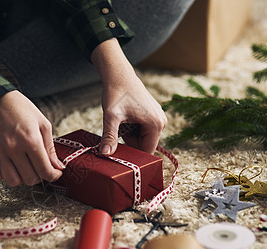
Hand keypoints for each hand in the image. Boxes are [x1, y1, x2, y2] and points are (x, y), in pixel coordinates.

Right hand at [0, 90, 63, 186]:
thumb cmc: (22, 110)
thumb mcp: (43, 124)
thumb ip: (50, 148)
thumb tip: (58, 168)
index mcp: (31, 139)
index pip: (45, 170)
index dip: (53, 176)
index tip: (54, 173)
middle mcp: (13, 146)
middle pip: (30, 179)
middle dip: (38, 176)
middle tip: (37, 167)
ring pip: (12, 181)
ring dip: (20, 177)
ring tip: (22, 166)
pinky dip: (1, 176)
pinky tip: (6, 167)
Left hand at [91, 38, 166, 154]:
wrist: (118, 74)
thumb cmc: (116, 93)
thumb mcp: (111, 116)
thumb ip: (109, 136)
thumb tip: (105, 154)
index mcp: (156, 124)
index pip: (146, 152)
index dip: (132, 155)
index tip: (117, 153)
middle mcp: (161, 122)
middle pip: (144, 146)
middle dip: (129, 143)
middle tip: (115, 132)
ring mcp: (158, 119)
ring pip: (141, 139)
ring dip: (128, 136)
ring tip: (120, 122)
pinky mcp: (153, 116)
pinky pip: (141, 131)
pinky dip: (131, 129)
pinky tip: (124, 119)